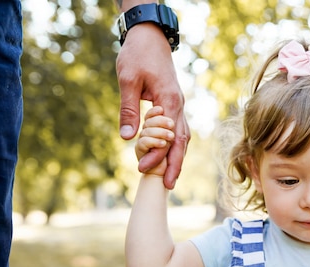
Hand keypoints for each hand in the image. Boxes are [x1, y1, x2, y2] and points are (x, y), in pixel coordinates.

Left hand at [116, 23, 189, 188]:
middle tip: (169, 185)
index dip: (157, 155)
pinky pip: (179, 130)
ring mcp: (179, 106)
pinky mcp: (174, 104)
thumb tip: (126, 137)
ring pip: (184, 137)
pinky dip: (176, 146)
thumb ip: (129, 109)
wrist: (150, 38)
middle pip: (182, 141)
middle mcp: (179, 106)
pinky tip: (169, 157)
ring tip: (170, 177)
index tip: (143, 169)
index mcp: (170, 101)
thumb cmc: (138, 55)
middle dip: (176, 164)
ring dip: (178, 157)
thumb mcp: (128, 80)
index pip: (167, 136)